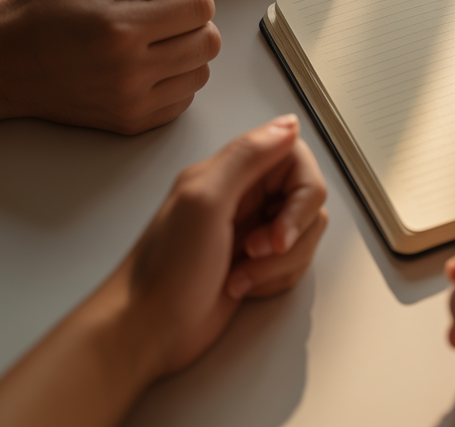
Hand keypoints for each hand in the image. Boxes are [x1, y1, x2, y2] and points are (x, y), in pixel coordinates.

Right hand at [0, 0, 220, 133]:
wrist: (3, 63)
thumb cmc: (43, 10)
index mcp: (120, 29)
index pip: (201, 7)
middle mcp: (130, 72)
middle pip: (209, 41)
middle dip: (189, 21)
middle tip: (152, 15)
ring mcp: (132, 104)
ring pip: (202, 71)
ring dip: (185, 51)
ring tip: (145, 41)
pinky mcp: (132, 123)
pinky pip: (185, 98)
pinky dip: (174, 78)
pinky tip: (142, 65)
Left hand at [112, 115, 327, 376]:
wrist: (147, 330)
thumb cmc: (165, 270)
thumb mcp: (204, 200)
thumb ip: (248, 155)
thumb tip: (287, 124)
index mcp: (230, 172)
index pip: (296, 159)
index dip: (301, 195)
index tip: (280, 224)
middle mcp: (244, 196)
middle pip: (307, 200)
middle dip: (291, 233)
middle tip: (256, 249)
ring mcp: (251, 231)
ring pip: (304, 234)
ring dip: (280, 262)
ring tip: (241, 272)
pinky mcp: (256, 264)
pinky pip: (293, 263)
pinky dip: (274, 279)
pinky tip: (240, 285)